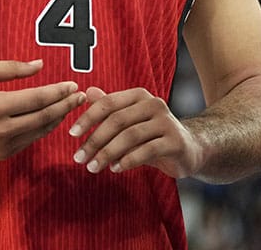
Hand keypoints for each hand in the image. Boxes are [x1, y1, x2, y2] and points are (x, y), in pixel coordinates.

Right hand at [0, 59, 85, 158]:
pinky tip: (51, 117)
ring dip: (57, 118)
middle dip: (65, 106)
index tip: (73, 86)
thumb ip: (13, 68)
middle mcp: (0, 130)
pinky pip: (28, 140)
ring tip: (70, 105)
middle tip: (80, 97)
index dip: (59, 92)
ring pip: (39, 132)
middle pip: (44, 118)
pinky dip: (42, 129)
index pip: (37, 100)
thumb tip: (40, 65)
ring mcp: (1, 146)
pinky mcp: (1, 154)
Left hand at [68, 86, 203, 177]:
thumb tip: (87, 92)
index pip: (109, 103)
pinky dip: (127, 160)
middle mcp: (154, 104)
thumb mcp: (130, 121)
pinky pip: (146, 151)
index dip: (88, 117)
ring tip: (93, 167)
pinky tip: (115, 169)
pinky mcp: (175, 141)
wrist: (189, 149)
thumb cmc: (153, 135)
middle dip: (94, 140)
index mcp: (140, 96)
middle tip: (78, 157)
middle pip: (117, 120)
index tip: (71, 134)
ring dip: (107, 153)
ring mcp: (166, 122)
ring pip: (130, 136)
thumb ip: (110, 108)